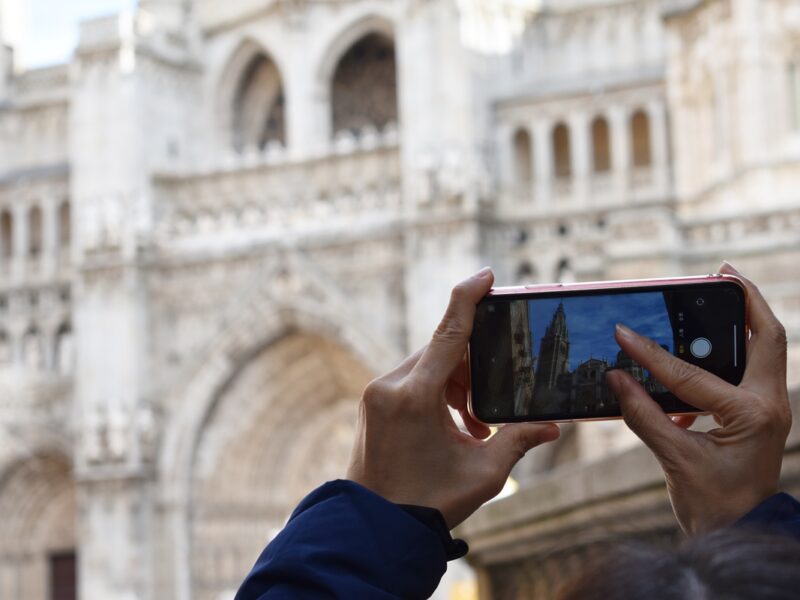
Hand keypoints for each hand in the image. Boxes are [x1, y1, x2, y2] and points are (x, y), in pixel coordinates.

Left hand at [346, 268, 560, 528]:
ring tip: (474, 428)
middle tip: (490, 406)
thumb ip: (518, 441)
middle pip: (443, 352)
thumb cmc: (427, 503)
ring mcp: (377, 393)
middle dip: (474, 369)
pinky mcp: (373, 402)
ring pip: (428, 366)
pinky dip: (437, 393)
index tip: (487, 276)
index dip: (469, 299)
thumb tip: (553, 426)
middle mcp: (390, 386)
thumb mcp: (483, 473)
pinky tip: (454, 427)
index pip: (449, 333)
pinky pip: (412, 381)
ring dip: (457, 385)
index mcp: (415, 397)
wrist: (374, 527)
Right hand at [607, 263, 790, 535]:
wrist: (741, 532)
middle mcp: (768, 404)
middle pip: (767, 336)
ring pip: (763, 348)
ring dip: (743, 319)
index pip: (692, 374)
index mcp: (751, 416)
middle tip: (719, 272)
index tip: (624, 332)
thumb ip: (643, 415)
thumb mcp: (675, 461)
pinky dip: (729, 348)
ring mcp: (766, 408)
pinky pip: (747, 369)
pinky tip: (702, 344)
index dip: (651, 354)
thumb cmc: (715, 506)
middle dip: (746, 299)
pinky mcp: (756, 414)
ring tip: (717, 292)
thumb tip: (615, 379)